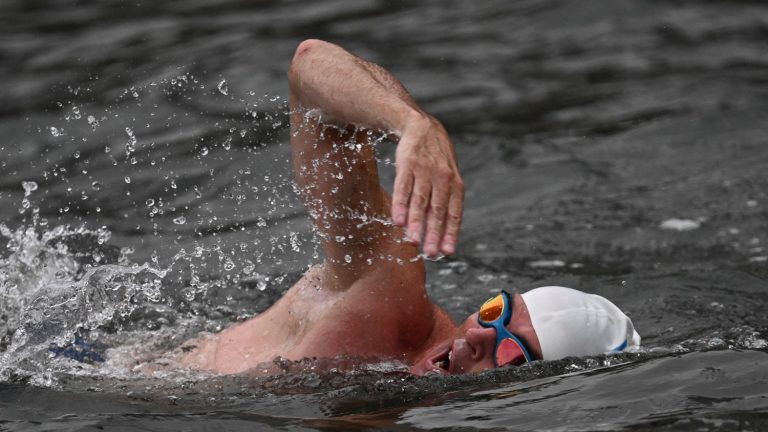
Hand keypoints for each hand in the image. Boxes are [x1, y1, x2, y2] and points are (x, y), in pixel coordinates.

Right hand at [392, 113, 463, 256]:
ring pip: (420, 201)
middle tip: (430, 253)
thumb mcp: (449, 175)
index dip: (450, 233)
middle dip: (434, 233)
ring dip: (416, 223)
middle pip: (437, 210)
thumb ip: (447, 200)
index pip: (454, 213)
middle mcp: (442, 178)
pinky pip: (403, 188)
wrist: (420, 125)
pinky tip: (397, 221)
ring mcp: (424, 171)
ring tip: (412, 242)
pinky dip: (400, 205)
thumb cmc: (436, 157)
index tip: (446, 252)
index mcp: (455, 184)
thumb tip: (442, 231)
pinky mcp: (406, 164)